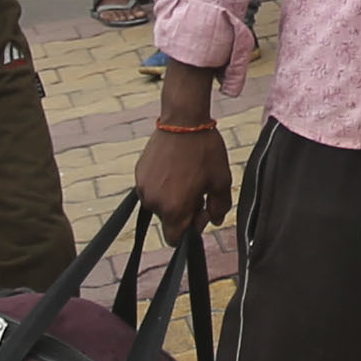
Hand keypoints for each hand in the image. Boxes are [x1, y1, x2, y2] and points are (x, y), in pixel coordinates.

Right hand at [136, 113, 232, 236]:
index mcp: (174, 209)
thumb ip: (219, 207)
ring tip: (185, 175)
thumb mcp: (221, 181)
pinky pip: (150, 189)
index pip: (175, 240)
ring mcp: (143, 188)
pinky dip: (162, 185)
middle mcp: (154, 203)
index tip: (202, 208)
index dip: (191, 229)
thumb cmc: (205, 152)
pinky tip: (175, 168)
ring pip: (159, 205)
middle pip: (168, 221)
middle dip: (183, 210)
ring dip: (171, 197)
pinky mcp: (138, 174)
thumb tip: (215, 220)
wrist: (183, 120)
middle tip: (197, 188)